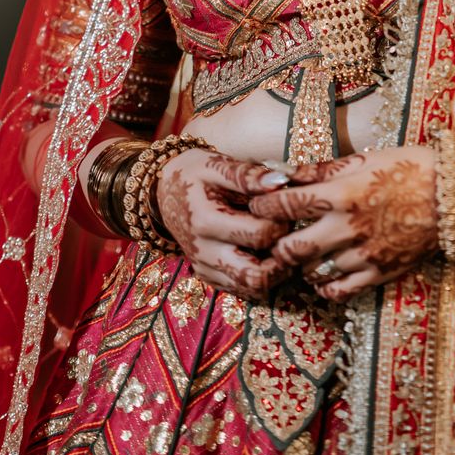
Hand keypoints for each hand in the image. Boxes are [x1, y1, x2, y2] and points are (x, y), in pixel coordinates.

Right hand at [155, 149, 291, 300]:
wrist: (162, 192)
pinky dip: (258, 277)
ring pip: (251, 288)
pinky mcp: (207, 275)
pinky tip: (265, 254)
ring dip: (275, 272)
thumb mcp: (215, 165)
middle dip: (283, 257)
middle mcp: (204, 251)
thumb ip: (247, 174)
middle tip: (291, 235)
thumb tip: (281, 181)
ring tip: (283, 245)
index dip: (282, 222)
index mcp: (206, 221)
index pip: (260, 234)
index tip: (287, 209)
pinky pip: (240, 289)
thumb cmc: (193, 173)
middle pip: (257, 275)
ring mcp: (205, 267)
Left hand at [248, 146, 438, 300]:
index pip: (285, 204)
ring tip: (301, 254)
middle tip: (273, 238)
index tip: (256, 205)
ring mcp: (364, 254)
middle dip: (275, 244)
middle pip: (291, 248)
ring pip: (312, 272)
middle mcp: (348, 227)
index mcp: (342, 193)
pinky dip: (324, 286)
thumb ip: (319, 170)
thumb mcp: (362, 159)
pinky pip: (339, 291)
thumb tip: (281, 172)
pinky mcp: (379, 273)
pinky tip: (322, 275)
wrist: (452, 194)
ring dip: (301, 265)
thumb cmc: (406, 168)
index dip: (263, 206)